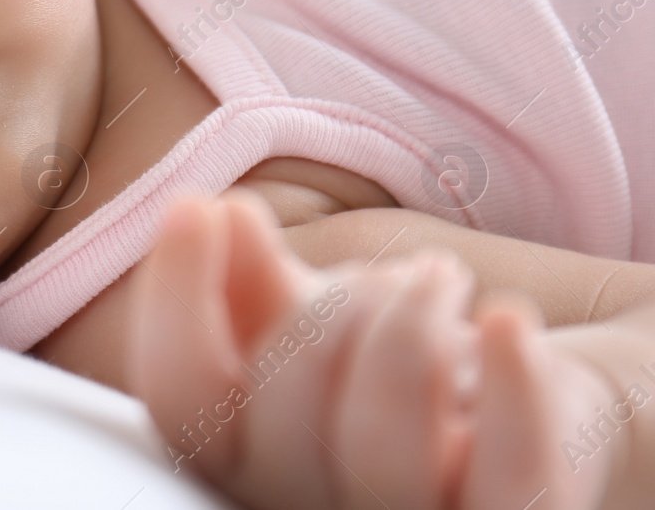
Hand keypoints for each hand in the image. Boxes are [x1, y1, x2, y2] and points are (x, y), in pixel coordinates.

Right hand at [125, 190, 617, 508]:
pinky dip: (511, 383)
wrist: (508, 411)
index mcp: (236, 458)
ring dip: (409, 325)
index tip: (195, 206)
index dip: (174, 298)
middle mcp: (301, 509)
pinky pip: (509, 476)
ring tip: (439, 277)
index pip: (179, 398)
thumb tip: (218, 214)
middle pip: (279, 416)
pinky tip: (505, 318)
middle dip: (329, 311)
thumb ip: (250, 279)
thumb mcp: (306, 313)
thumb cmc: (384, 362)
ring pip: (379, 449)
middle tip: (389, 274)